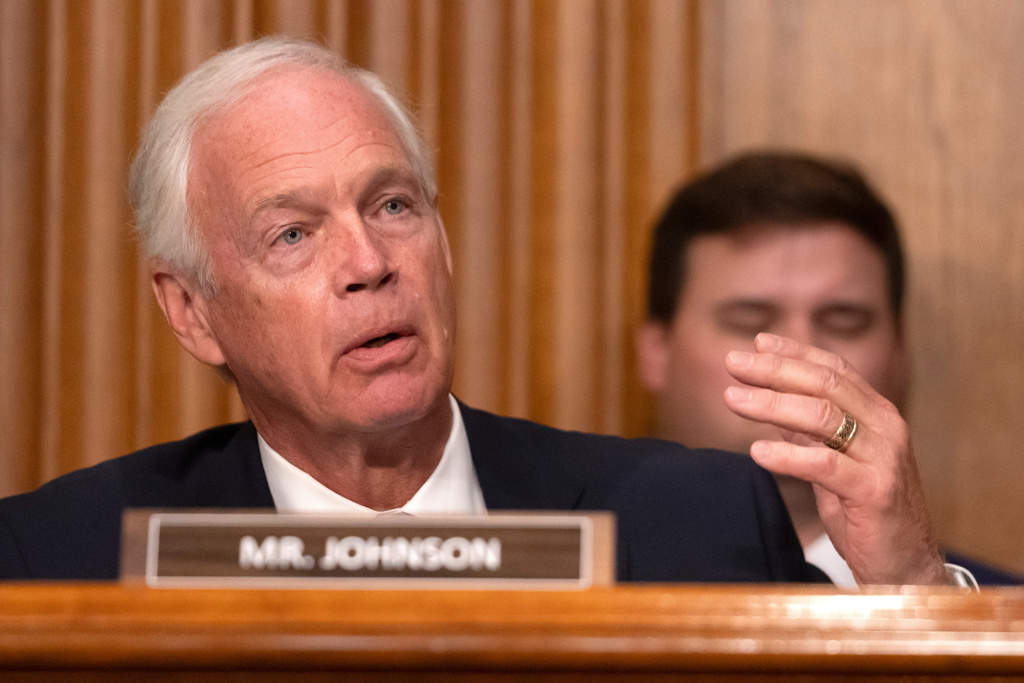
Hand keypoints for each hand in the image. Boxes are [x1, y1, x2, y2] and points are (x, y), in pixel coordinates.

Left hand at [723, 333, 945, 584]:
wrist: (906, 567)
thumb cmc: (866, 513)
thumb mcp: (833, 464)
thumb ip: (809, 432)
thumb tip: (772, 400)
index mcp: (876, 414)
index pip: (834, 370)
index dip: (794, 353)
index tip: (756, 342)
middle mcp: (886, 426)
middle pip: (825, 385)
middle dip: (774, 370)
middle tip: (733, 363)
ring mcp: (884, 458)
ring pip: (825, 417)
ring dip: (773, 405)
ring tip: (733, 399)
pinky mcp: (876, 492)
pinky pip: (827, 466)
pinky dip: (789, 456)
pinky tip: (757, 452)